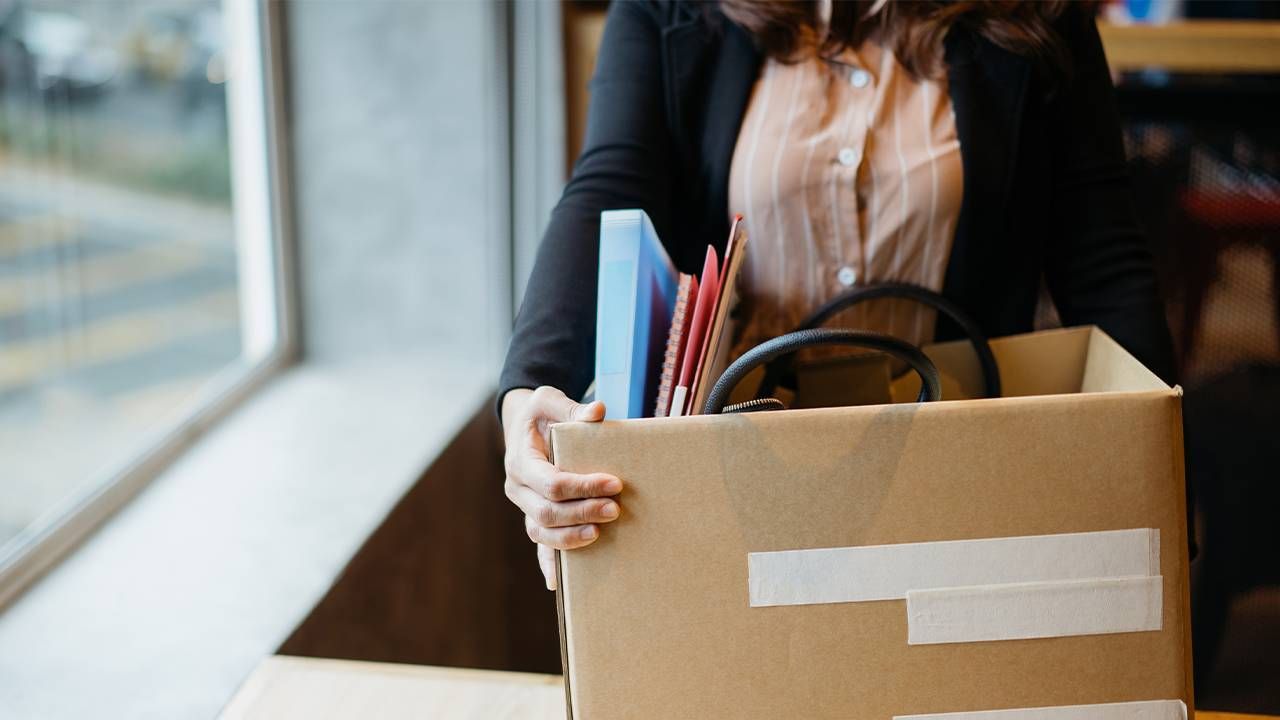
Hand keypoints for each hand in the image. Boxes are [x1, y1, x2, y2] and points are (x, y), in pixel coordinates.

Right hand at [501, 386, 621, 589]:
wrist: (524, 427)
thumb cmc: (540, 414)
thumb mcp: (549, 400)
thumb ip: (571, 408)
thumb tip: (598, 412)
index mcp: (520, 461)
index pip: (552, 483)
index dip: (583, 486)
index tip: (615, 483)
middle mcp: (518, 489)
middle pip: (547, 512)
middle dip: (582, 513)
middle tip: (616, 509)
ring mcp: (524, 507)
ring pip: (542, 533)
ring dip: (572, 537)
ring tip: (601, 533)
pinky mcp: (535, 517)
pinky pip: (539, 545)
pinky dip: (548, 563)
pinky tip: (558, 584)